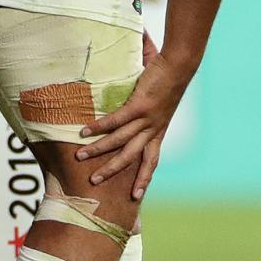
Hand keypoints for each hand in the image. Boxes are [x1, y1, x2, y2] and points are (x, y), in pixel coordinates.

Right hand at [74, 51, 192, 202]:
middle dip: (113, 171)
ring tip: (80, 157)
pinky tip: (84, 132)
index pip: (151, 160)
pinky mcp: (140, 106)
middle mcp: (153, 129)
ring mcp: (147, 119)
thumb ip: (143, 104)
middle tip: (95, 182)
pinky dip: (99, 127)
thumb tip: (128, 99)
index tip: (135, 195)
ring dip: (99, 151)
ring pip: (120, 141)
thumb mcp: (157, 98)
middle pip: (132, 157)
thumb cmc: (170, 77)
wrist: (181, 65)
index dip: (144, 178)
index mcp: (158, 130)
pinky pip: (116, 121)